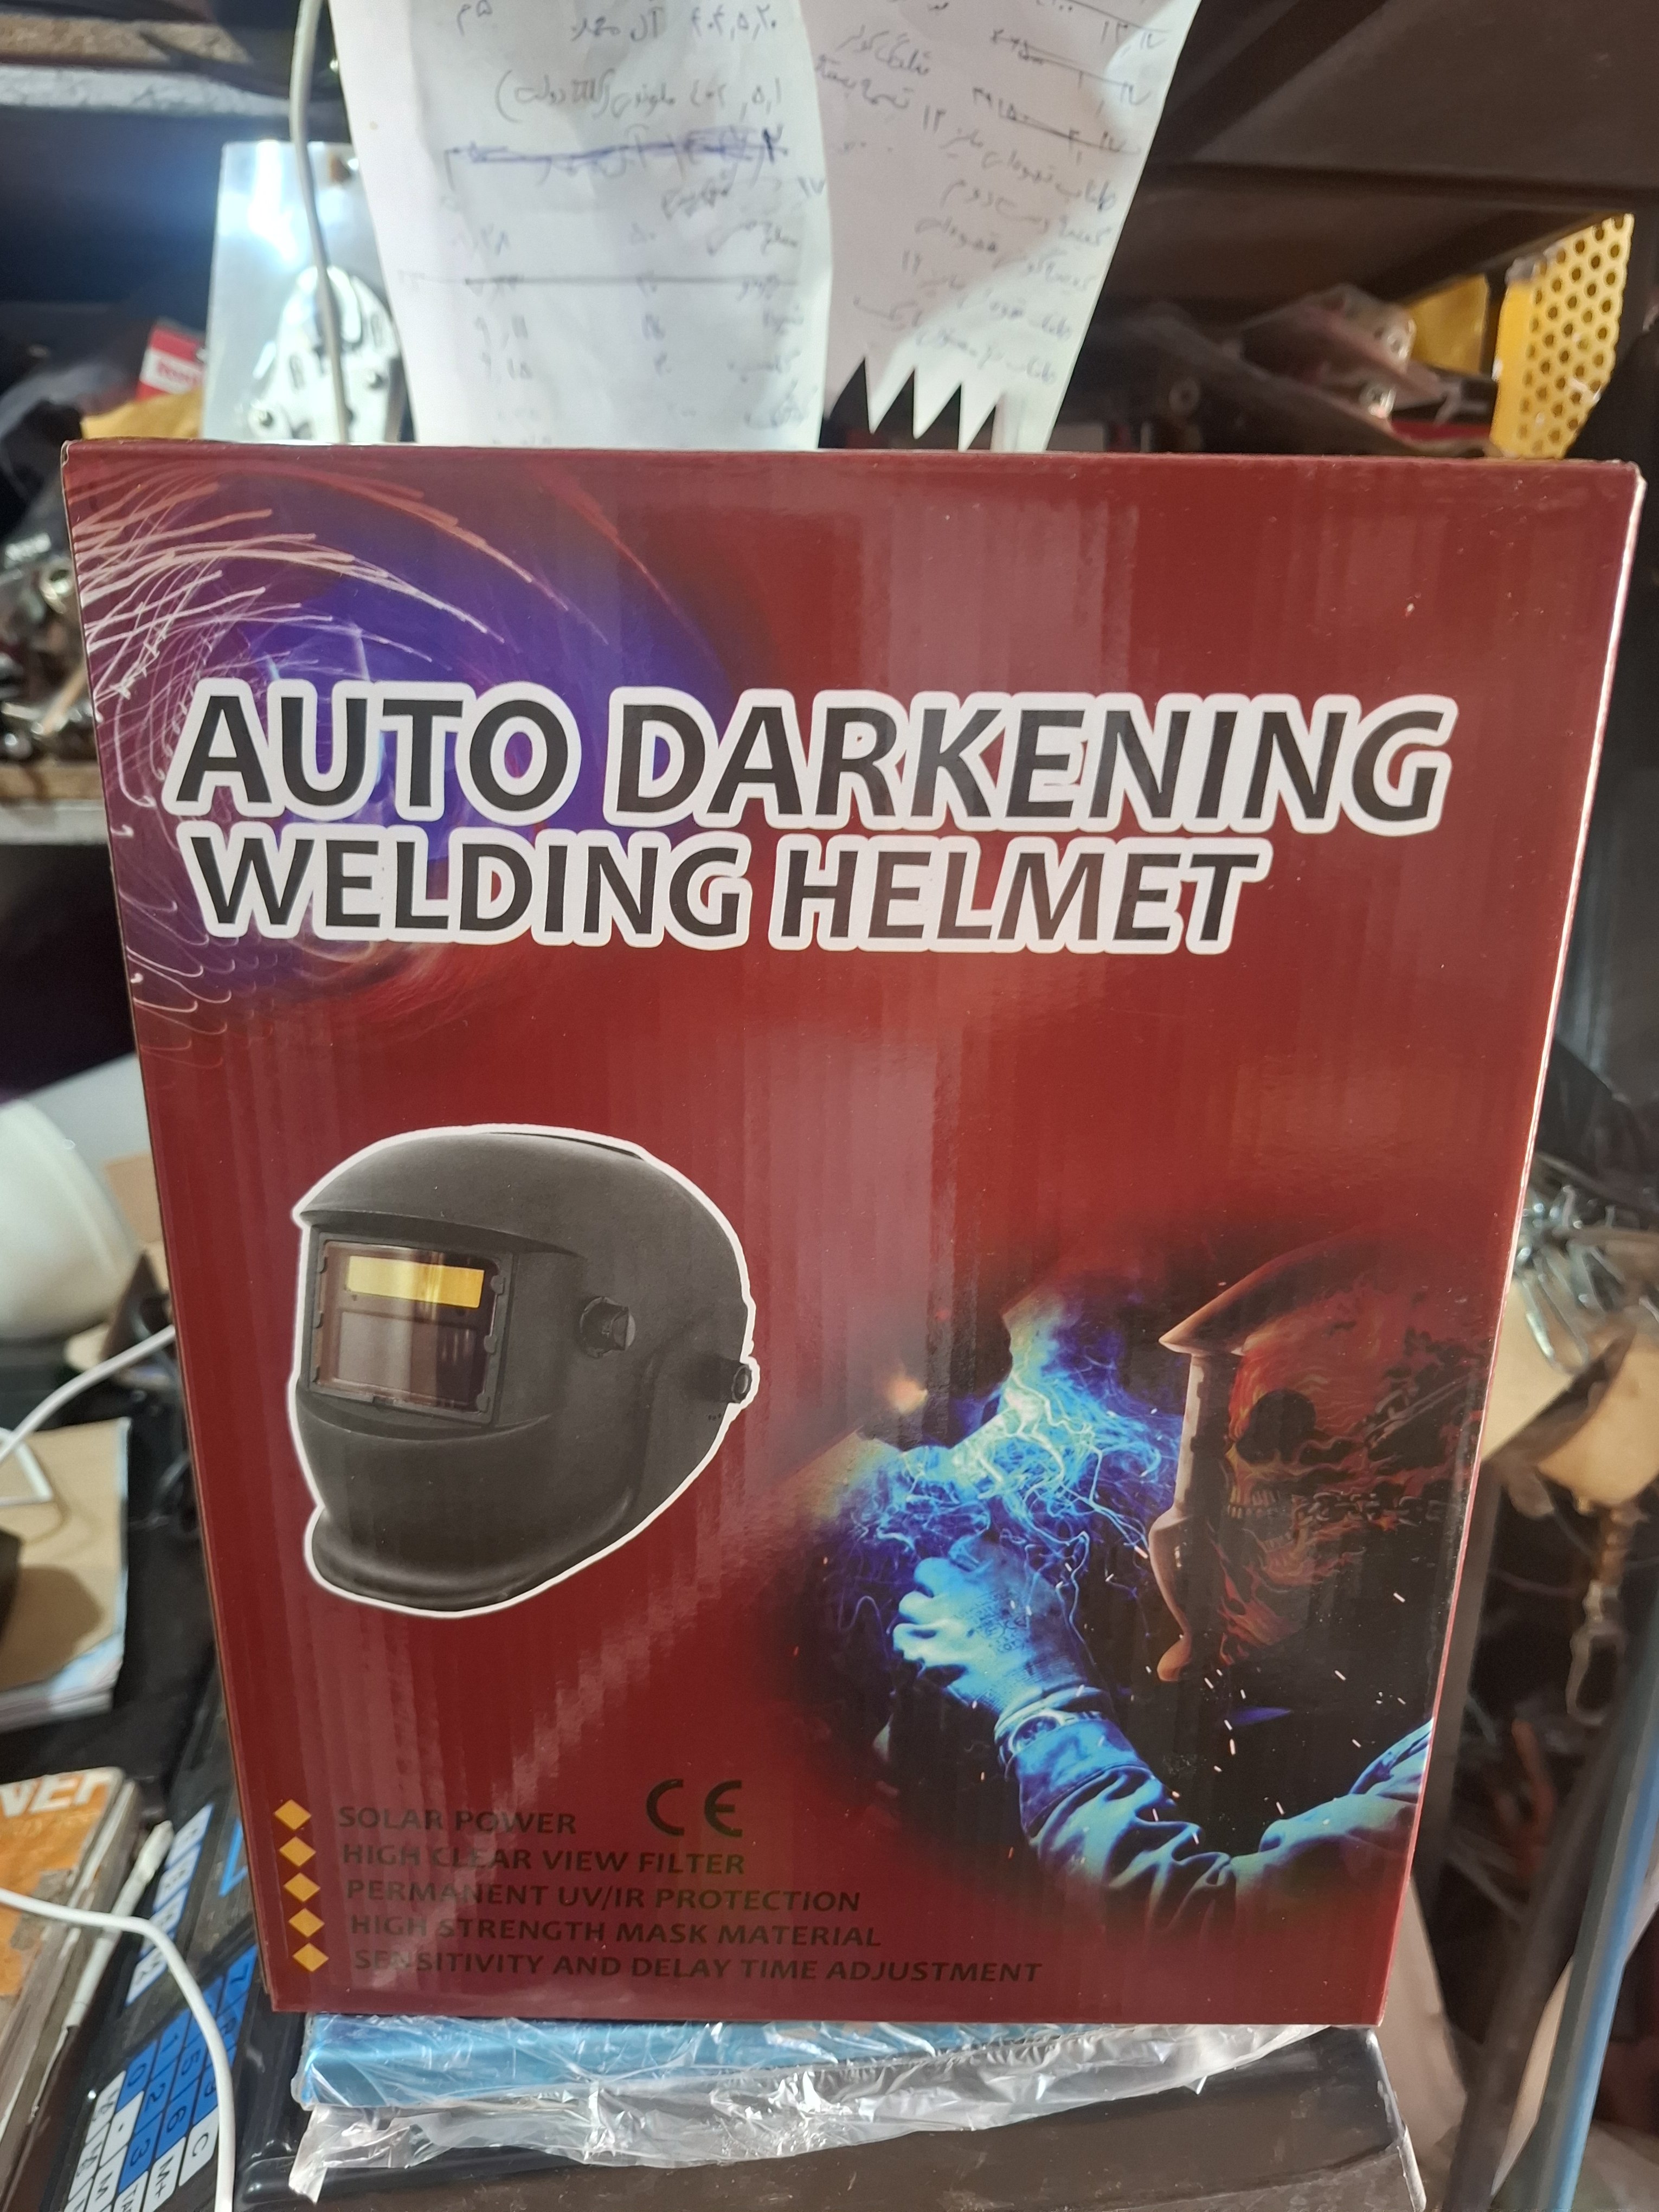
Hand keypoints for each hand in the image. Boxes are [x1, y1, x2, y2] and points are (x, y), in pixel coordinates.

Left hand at [893, 1544, 1098, 1727]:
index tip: (968, 1577)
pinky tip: (925, 1653)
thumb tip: (994, 1570)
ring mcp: (942, 1622)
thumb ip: (1014, 1578)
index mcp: (995, 1572)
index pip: (963, 1547)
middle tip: (946, 1604)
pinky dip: (912, 1645)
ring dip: (921, 1616)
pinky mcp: (929, 1655)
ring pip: (909, 1603)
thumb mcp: (1046, 1598)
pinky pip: (902, 1638)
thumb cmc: (1054, 1650)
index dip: (964, 1563)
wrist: (1044, 1697)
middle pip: (928, 1569)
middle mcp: (963, 1590)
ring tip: (935, 1631)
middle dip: (935, 1584)